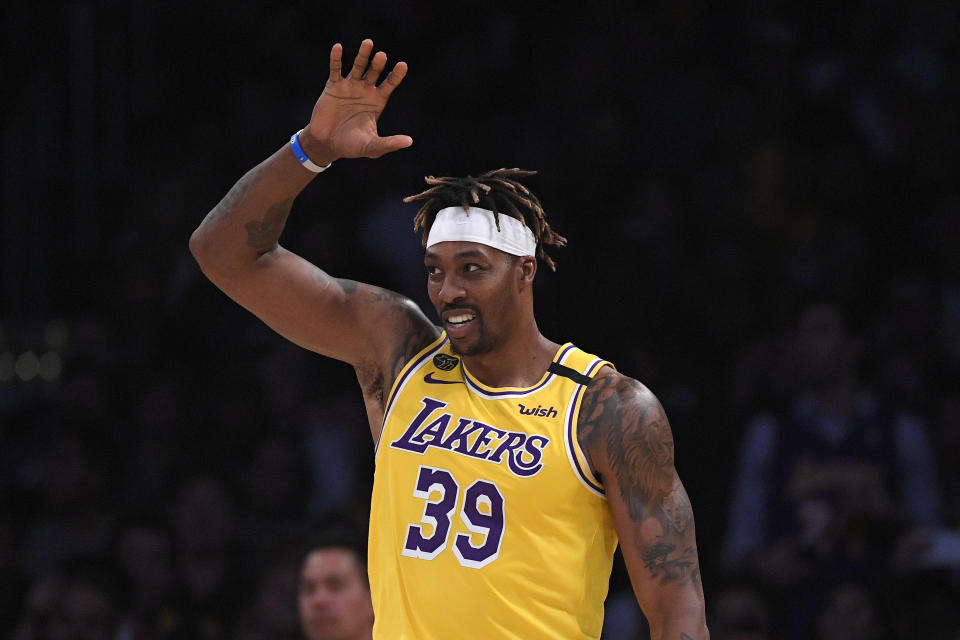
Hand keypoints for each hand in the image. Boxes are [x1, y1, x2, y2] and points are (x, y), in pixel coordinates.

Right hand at [302, 39, 412, 163]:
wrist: (326, 144)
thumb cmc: (351, 146)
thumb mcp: (372, 147)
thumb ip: (389, 143)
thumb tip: (409, 142)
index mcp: (377, 101)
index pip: (390, 84)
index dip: (396, 75)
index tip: (402, 65)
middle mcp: (365, 90)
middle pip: (374, 72)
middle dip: (378, 64)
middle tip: (382, 56)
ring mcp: (349, 86)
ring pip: (357, 66)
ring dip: (362, 55)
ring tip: (368, 43)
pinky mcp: (333, 86)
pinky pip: (335, 70)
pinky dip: (336, 59)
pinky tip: (338, 48)